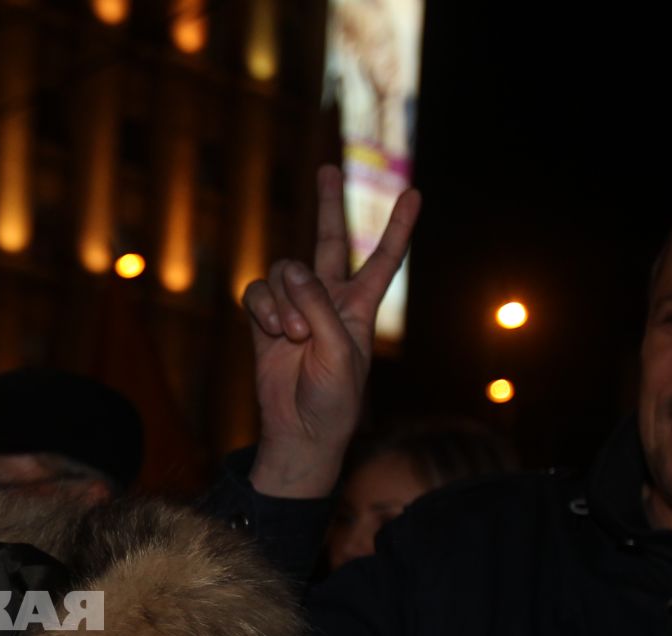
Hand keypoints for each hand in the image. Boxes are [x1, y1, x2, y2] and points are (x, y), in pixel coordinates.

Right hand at [242, 165, 420, 497]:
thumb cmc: (332, 398)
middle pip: (328, 242)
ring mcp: (293, 309)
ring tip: (292, 336)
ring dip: (286, 301)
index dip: (398, 228)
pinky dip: (263, 309)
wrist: (299, 430)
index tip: (414, 193)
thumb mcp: (340, 351)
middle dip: (328, 206)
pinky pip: (257, 293)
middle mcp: (327, 300)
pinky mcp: (263, 321)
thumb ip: (318, 307)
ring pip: (284, 272)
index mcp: (360, 307)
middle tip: (328, 168)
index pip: (382, 260)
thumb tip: (290, 270)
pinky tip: (272, 332)